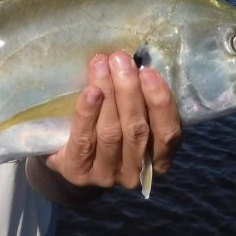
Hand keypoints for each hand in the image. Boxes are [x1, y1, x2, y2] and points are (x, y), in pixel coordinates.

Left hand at [42, 51, 180, 193]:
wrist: (67, 157)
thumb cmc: (106, 126)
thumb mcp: (130, 116)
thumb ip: (140, 99)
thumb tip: (137, 62)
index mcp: (158, 158)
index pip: (168, 133)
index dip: (160, 103)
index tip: (149, 72)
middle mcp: (135, 172)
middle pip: (137, 130)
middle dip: (129, 91)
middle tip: (120, 59)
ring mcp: (107, 175)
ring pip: (111, 133)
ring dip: (108, 94)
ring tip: (101, 65)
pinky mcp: (79, 172)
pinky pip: (84, 140)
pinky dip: (88, 112)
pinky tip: (90, 91)